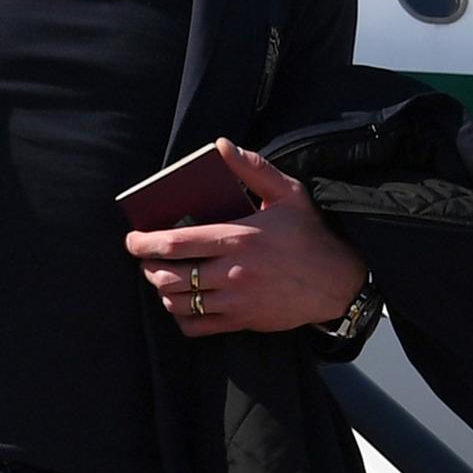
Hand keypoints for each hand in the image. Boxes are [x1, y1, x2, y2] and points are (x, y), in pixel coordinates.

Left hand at [125, 140, 366, 338]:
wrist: (339, 281)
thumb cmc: (311, 234)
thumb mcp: (288, 192)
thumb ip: (252, 168)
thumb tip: (220, 145)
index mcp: (237, 238)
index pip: (174, 244)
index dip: (143, 243)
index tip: (132, 240)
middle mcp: (232, 272)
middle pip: (168, 276)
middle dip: (148, 268)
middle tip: (146, 259)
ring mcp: (235, 301)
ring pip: (178, 303)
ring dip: (162, 292)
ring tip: (161, 278)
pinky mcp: (242, 321)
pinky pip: (197, 327)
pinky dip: (181, 317)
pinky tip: (183, 304)